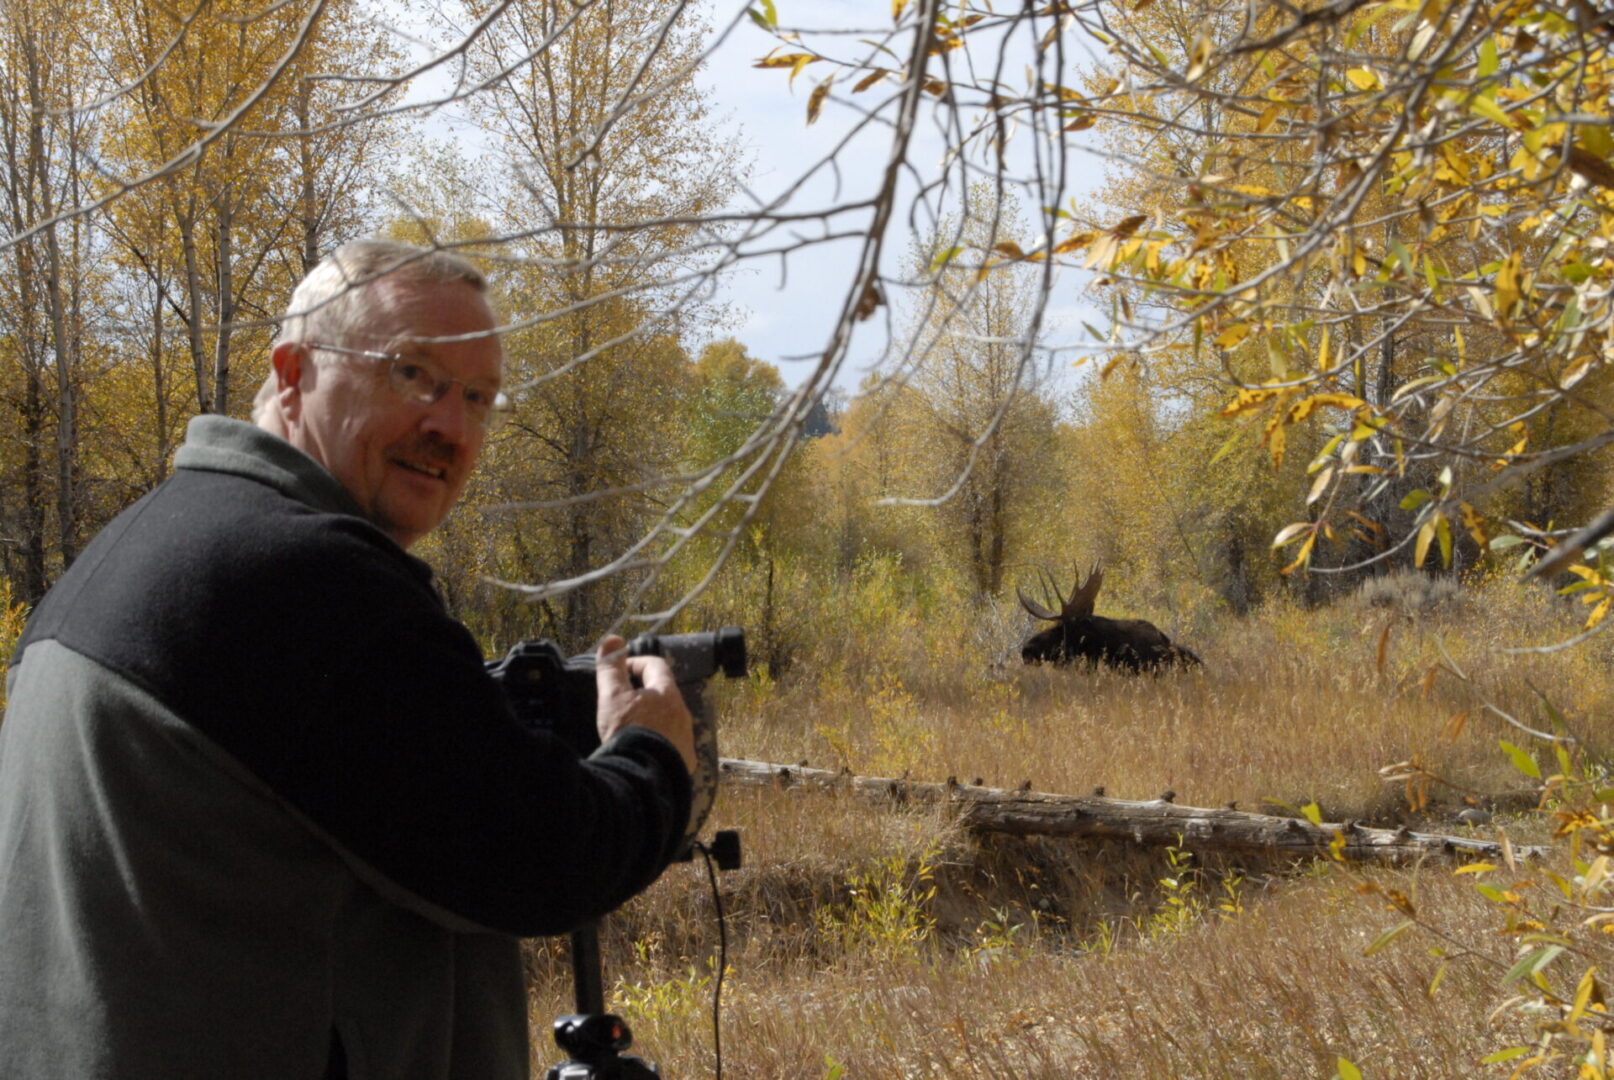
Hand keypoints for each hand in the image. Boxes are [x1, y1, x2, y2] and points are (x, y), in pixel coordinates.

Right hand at [594, 634, 695, 775]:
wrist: (643, 777)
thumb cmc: (628, 731)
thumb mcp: (613, 696)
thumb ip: (611, 668)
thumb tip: (613, 639)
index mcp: (667, 693)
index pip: (655, 665)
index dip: (635, 663)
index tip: (618, 672)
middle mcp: (682, 713)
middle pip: (664, 694)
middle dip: (643, 693)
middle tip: (620, 702)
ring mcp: (685, 738)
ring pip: (669, 720)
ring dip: (651, 718)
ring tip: (629, 729)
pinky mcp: (683, 761)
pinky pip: (671, 744)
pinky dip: (657, 742)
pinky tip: (642, 751)